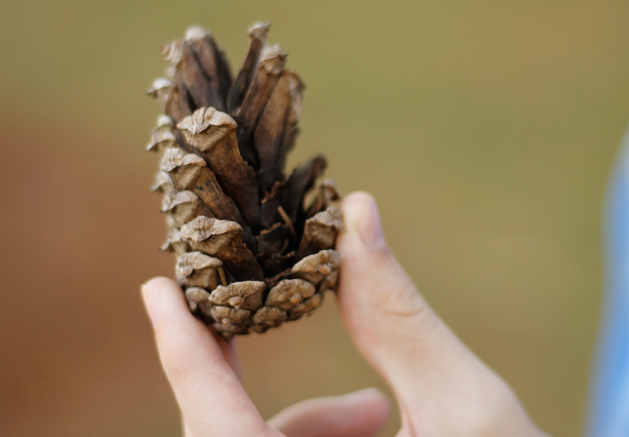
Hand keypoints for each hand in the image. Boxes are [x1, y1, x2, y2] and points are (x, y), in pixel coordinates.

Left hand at [141, 192, 548, 435]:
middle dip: (251, 381)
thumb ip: (400, 316)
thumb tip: (356, 213)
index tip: (158, 287)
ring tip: (379, 411)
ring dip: (309, 429)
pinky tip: (379, 433)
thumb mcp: (469, 412)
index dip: (182, 352)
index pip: (215, 428)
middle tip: (262, 314)